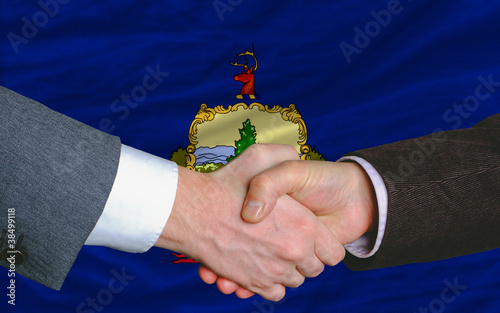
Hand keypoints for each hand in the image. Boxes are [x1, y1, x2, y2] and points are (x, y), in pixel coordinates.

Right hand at [155, 145, 343, 300]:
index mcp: (305, 226)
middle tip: (288, 241)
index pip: (333, 251)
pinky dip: (271, 284)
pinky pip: (276, 293)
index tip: (312, 237)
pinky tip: (261, 266)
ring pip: (294, 281)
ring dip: (287, 270)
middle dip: (305, 257)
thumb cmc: (226, 183)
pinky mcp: (254, 284)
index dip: (325, 245)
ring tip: (272, 251)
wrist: (191, 211)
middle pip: (314, 269)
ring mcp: (274, 272)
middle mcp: (294, 252)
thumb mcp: (261, 156)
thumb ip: (285, 155)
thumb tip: (298, 158)